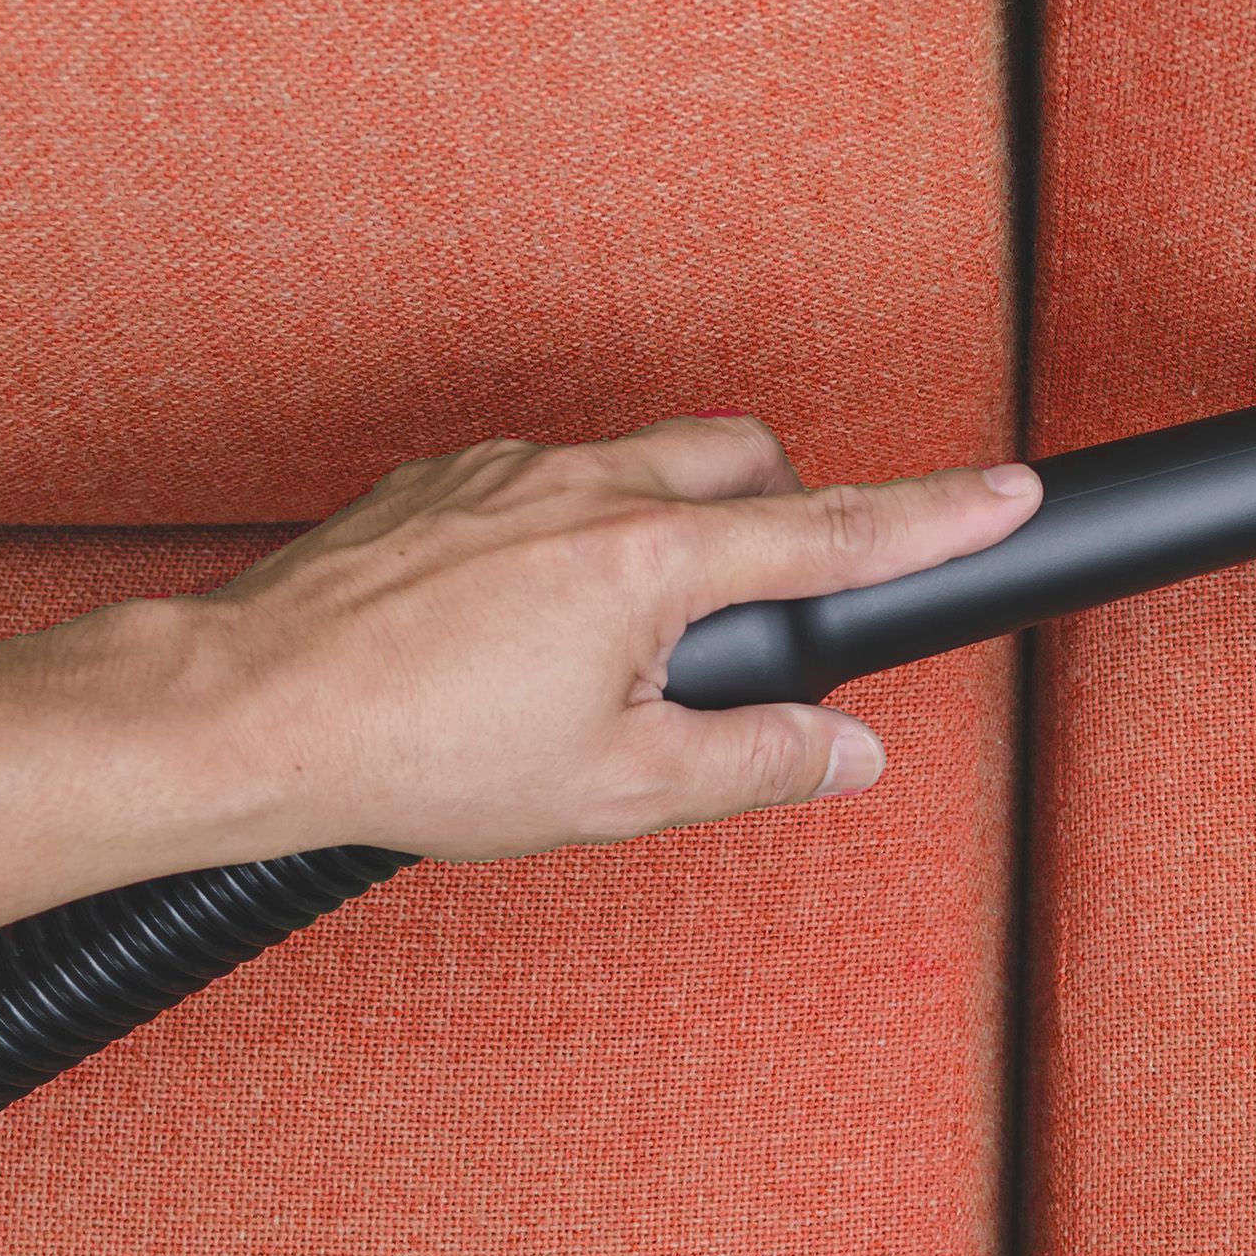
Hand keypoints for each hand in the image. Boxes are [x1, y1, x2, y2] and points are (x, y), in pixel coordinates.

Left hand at [167, 418, 1041, 860]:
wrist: (242, 713)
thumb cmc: (415, 754)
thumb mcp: (616, 792)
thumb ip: (756, 761)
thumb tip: (847, 749)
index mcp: (649, 561)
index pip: (832, 534)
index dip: (938, 517)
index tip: (1013, 492)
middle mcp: (585, 485)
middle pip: (745, 462)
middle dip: (787, 514)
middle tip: (764, 614)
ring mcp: (505, 472)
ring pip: (643, 464)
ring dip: (673, 531)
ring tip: (621, 648)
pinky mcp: (439, 482)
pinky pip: (549, 481)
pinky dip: (576, 537)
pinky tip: (522, 630)